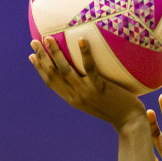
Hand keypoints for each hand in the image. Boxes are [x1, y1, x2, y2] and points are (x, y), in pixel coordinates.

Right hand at [29, 36, 144, 128]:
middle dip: (42, 57)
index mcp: (72, 99)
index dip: (40, 69)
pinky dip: (84, 53)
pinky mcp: (99, 89)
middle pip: (53, 75)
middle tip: (34, 42)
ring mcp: (86, 93)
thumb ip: (88, 87)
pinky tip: (81, 39)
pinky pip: (90, 68)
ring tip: (48, 38)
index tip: (32, 56)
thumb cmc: (117, 108)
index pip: (51, 82)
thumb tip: (85, 73)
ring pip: (65, 70)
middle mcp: (75, 96)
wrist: (129, 122)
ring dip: (55, 54)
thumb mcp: (97, 99)